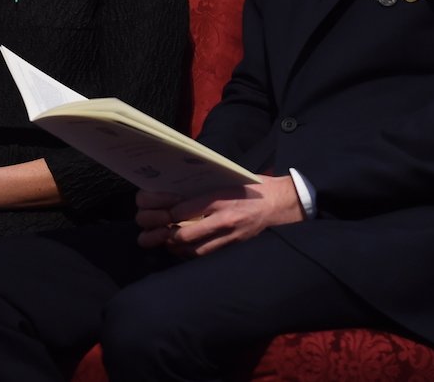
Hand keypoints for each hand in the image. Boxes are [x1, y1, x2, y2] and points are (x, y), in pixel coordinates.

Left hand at [134, 175, 304, 257]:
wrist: (284, 204)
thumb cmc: (255, 187)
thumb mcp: (228, 179)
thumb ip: (205, 186)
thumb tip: (175, 188)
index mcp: (220, 198)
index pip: (182, 209)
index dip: (162, 211)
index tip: (149, 208)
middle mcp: (224, 219)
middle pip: (183, 234)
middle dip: (162, 233)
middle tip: (149, 230)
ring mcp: (229, 237)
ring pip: (192, 250)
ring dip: (172, 247)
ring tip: (158, 241)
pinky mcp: (234, 247)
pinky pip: (205, 255)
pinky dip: (189, 253)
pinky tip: (179, 248)